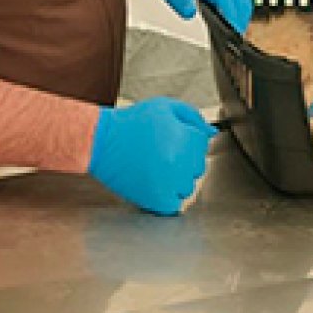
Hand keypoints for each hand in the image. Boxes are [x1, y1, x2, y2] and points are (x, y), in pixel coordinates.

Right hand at [88, 97, 217, 215]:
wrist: (100, 142)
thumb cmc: (130, 123)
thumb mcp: (163, 107)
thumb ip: (192, 117)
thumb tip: (212, 133)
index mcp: (183, 139)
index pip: (201, 145)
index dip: (186, 140)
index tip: (170, 139)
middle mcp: (178, 163)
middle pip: (197, 167)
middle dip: (183, 160)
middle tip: (160, 153)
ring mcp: (167, 184)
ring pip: (187, 188)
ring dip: (174, 180)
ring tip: (154, 168)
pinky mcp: (155, 200)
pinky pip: (173, 205)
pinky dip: (165, 198)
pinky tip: (152, 184)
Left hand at [155, 0, 252, 32]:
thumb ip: (179, 1)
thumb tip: (190, 13)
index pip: (227, 2)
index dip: (232, 19)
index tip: (234, 35)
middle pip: (241, 3)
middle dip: (240, 23)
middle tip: (235, 42)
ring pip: (245, 0)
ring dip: (244, 17)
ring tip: (237, 34)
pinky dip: (243, 9)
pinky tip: (237, 20)